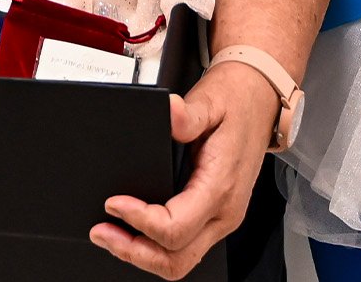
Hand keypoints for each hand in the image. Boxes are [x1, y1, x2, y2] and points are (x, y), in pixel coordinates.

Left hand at [91, 60, 278, 276]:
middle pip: (176, 260)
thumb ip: (188, 113)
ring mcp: (222, 218)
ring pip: (180, 261)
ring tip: (111, 236)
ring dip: (142, 255)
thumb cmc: (236, 102)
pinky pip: (186, 247)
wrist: (259, 100)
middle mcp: (224, 212)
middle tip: (101, 232)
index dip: (139, 220)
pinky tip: (134, 232)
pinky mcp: (216, 216)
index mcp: (220, 187)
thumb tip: (170, 112)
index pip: (175, 227)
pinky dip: (155, 247)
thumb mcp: (210, 101)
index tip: (113, 203)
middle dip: (134, 252)